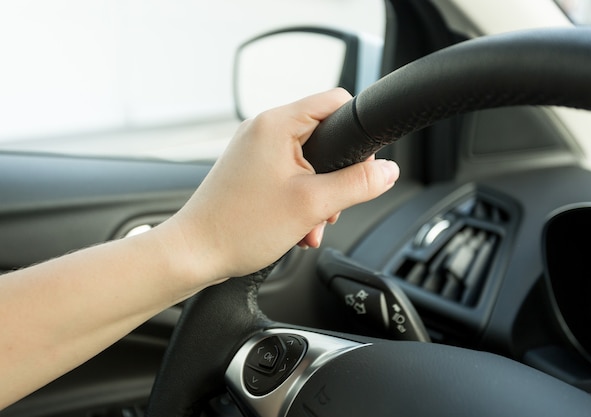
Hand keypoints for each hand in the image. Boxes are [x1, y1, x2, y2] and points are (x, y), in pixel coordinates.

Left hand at [159, 88, 399, 288]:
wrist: (195, 253)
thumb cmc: (239, 227)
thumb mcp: (312, 205)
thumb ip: (358, 184)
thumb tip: (389, 171)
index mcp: (276, 124)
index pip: (335, 102)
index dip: (357, 131)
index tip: (362, 164)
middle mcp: (263, 129)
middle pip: (324, 137)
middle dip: (336, 178)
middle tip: (330, 207)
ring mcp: (254, 150)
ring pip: (309, 163)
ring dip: (318, 197)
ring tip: (310, 226)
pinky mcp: (250, 171)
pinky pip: (289, 176)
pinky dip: (300, 201)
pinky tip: (297, 228)